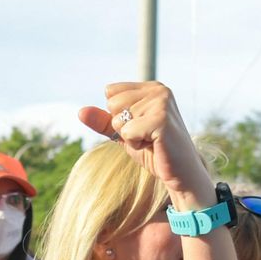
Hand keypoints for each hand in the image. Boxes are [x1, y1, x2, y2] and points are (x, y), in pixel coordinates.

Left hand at [78, 82, 213, 205]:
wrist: (180, 173)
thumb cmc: (154, 151)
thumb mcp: (123, 133)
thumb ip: (103, 121)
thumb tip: (80, 111)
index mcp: (151, 87)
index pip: (110, 92)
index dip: (118, 115)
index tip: (140, 127)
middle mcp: (159, 90)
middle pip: (112, 103)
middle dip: (123, 127)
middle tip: (146, 136)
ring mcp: (162, 102)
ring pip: (118, 119)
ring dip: (130, 137)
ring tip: (151, 141)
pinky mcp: (161, 119)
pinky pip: (126, 132)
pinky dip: (135, 144)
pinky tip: (154, 146)